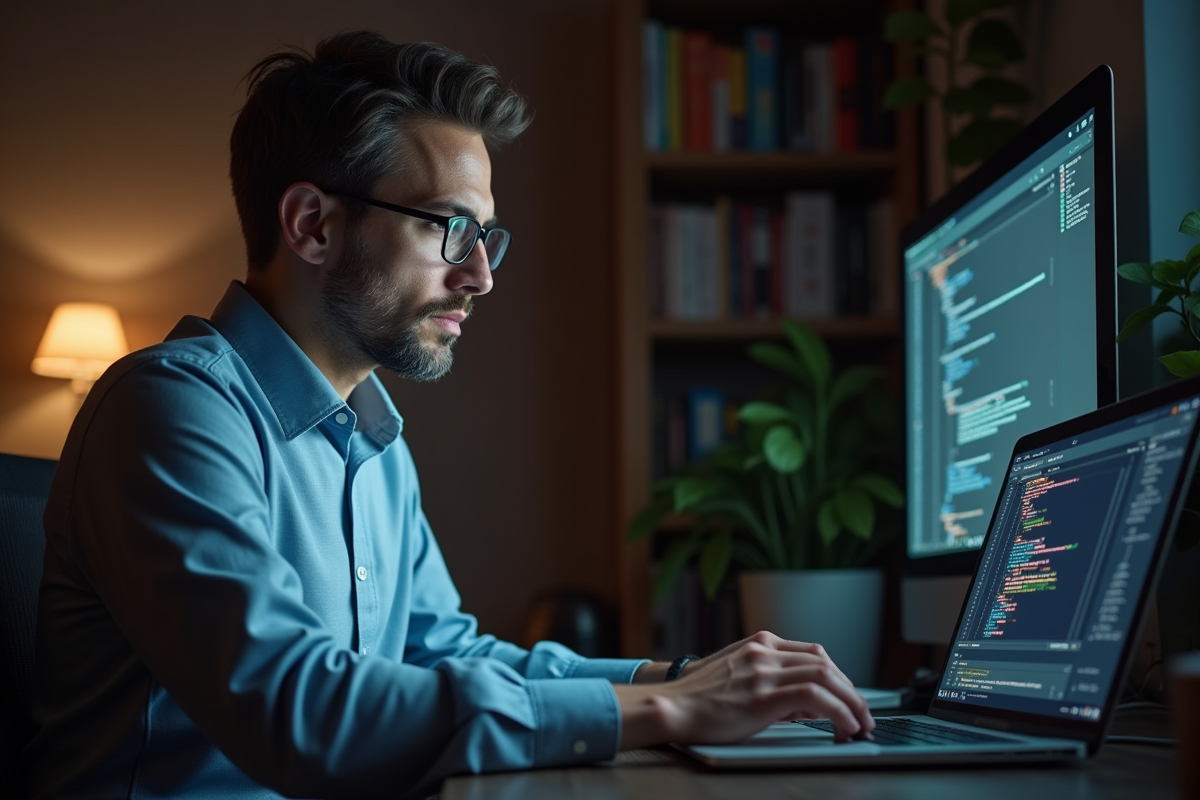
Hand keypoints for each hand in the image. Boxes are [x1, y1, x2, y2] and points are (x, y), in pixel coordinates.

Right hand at [614, 631, 873, 747]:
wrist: (671, 707)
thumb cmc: (698, 698)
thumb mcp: (736, 676)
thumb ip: (770, 681)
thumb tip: (806, 704)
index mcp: (759, 643)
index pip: (814, 653)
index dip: (838, 676)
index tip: (848, 697)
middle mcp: (764, 651)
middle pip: (825, 662)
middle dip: (850, 689)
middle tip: (862, 713)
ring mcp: (764, 671)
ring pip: (826, 676)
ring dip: (851, 701)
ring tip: (860, 723)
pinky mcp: (764, 696)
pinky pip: (816, 698)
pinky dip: (838, 711)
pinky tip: (845, 726)